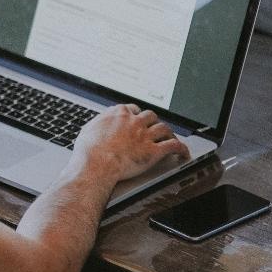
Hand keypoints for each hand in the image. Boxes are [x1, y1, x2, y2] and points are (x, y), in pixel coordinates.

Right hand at [71, 104, 189, 182]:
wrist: (96, 163)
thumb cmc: (89, 149)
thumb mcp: (88, 129)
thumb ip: (98, 123)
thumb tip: (98, 124)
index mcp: (118, 114)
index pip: (132, 108)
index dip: (135, 114)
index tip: (136, 118)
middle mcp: (134, 122)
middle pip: (150, 116)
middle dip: (153, 121)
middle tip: (153, 127)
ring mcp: (145, 135)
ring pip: (164, 128)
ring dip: (168, 132)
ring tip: (170, 137)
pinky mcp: (153, 151)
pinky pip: (173, 146)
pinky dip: (181, 148)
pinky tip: (183, 152)